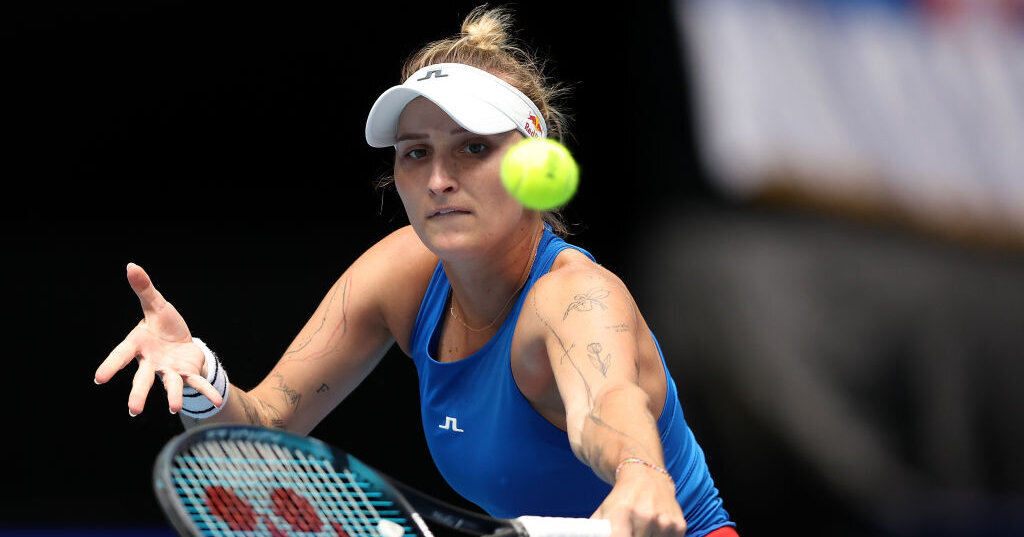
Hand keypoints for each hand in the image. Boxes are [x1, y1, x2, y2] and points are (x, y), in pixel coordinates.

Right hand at [94, 263, 222, 415]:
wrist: (180, 341)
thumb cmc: (162, 325)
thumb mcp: (156, 304)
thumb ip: (144, 289)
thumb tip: (131, 265)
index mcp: (138, 345)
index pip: (122, 355)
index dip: (111, 366)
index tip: (99, 379)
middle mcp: (151, 363)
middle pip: (143, 379)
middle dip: (138, 394)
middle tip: (133, 410)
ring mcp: (169, 371)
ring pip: (170, 385)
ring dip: (173, 396)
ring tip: (175, 408)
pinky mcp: (187, 373)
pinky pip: (198, 383)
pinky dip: (207, 391)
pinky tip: (216, 400)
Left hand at [593, 463, 686, 536]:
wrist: (646, 475)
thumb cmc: (621, 497)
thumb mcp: (603, 511)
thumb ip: (596, 530)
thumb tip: (584, 536)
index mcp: (622, 511)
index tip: (618, 536)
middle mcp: (644, 515)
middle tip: (629, 530)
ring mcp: (664, 521)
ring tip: (641, 529)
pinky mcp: (678, 526)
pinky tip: (655, 528)